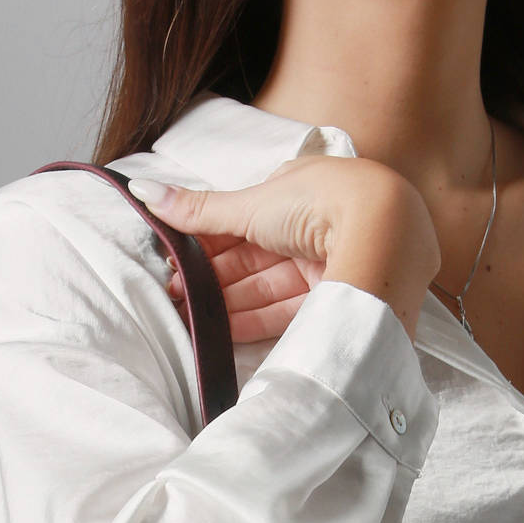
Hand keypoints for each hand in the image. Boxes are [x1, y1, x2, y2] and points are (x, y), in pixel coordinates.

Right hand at [129, 155, 438, 346]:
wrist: (381, 231)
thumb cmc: (318, 202)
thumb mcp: (249, 204)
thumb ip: (198, 210)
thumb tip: (143, 189)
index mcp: (294, 191)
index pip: (241, 223)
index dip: (206, 246)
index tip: (175, 268)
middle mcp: (311, 226)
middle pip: (251, 259)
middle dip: (213, 281)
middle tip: (176, 301)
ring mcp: (324, 261)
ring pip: (267, 287)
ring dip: (228, 305)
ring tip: (192, 322)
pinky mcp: (333, 295)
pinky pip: (288, 309)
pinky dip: (256, 320)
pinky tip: (224, 333)